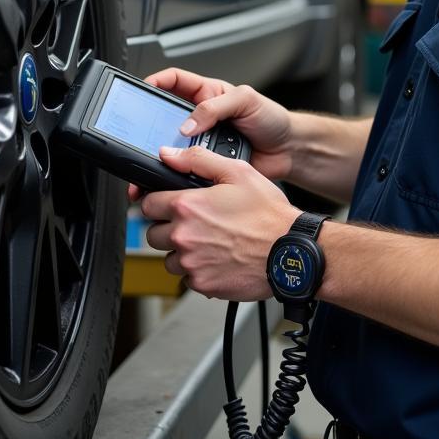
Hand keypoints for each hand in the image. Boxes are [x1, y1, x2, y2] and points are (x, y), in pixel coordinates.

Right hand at [127, 68, 292, 204]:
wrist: (287, 151)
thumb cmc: (271, 119)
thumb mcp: (246, 100)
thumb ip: (215, 107)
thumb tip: (188, 123)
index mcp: (208, 94)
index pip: (175, 81)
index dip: (157, 81)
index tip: (144, 88)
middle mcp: (201, 118)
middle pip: (166, 116)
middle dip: (151, 123)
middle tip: (141, 132)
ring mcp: (202, 141)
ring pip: (172, 145)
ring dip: (162, 151)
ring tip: (157, 158)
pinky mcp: (206, 164)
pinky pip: (186, 166)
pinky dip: (178, 171)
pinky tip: (176, 173)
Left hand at [139, 144, 299, 299]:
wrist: (290, 250)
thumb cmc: (268, 214)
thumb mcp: (237, 172)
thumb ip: (198, 160)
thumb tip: (169, 155)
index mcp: (187, 206)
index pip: (147, 204)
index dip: (158, 201)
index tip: (169, 204)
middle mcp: (183, 236)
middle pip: (153, 233)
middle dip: (169, 227)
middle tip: (195, 223)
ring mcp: (191, 263)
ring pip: (168, 258)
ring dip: (182, 251)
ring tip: (208, 242)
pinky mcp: (202, 284)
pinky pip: (187, 277)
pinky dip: (198, 269)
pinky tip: (218, 258)